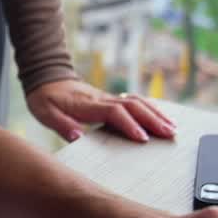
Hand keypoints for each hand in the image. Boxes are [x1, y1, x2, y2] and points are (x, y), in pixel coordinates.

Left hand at [26, 79, 174, 144]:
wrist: (46, 79)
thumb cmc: (45, 99)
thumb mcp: (45, 113)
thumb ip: (62, 124)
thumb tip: (78, 137)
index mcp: (87, 104)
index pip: (114, 112)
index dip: (129, 124)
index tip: (142, 138)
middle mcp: (101, 98)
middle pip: (132, 105)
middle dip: (153, 120)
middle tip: (169, 135)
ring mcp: (108, 97)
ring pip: (137, 101)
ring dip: (156, 114)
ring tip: (172, 128)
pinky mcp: (110, 99)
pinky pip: (135, 101)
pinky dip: (150, 108)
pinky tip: (161, 117)